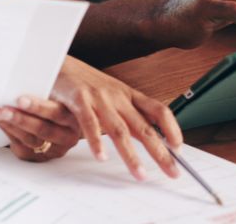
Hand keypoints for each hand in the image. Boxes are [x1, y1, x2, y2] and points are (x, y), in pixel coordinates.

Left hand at [0, 95, 78, 161]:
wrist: (58, 121)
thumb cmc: (54, 103)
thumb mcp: (55, 94)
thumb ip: (44, 91)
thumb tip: (20, 82)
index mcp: (74, 118)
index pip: (56, 113)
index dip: (37, 107)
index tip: (20, 100)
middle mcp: (67, 137)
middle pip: (43, 130)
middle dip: (20, 119)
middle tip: (4, 109)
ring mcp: (54, 150)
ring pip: (31, 140)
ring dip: (11, 126)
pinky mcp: (40, 158)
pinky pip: (22, 148)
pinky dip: (9, 133)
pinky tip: (2, 123)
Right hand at [48, 56, 182, 180]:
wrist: (56, 62)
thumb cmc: (84, 83)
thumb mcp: (111, 95)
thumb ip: (126, 114)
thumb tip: (148, 136)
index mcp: (128, 95)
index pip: (158, 110)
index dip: (172, 128)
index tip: (179, 148)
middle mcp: (117, 96)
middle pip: (144, 127)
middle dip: (160, 152)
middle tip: (172, 172)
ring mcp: (99, 97)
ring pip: (120, 130)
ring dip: (131, 155)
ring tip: (140, 174)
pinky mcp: (78, 99)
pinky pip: (89, 123)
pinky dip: (96, 142)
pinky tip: (101, 157)